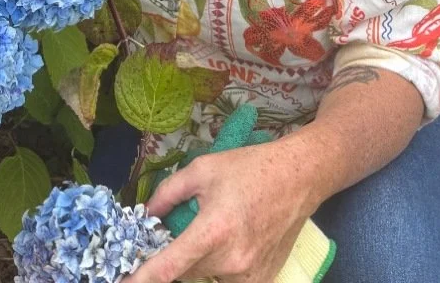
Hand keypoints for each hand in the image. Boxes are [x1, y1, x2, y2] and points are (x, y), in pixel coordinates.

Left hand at [123, 140, 314, 282]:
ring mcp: (250, 276)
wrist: (298, 177)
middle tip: (173, 236)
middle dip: (172, 260)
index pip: (169, 268)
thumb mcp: (202, 169)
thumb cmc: (248, 169)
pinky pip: (227, 279)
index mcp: (213, 232)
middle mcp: (231, 262)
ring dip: (197, 262)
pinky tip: (227, 241)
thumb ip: (168, 193)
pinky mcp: (263, 280)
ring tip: (211, 230)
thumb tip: (147, 213)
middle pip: (185, 274)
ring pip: (206, 278)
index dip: (142, 279)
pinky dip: (218, 266)